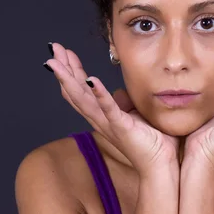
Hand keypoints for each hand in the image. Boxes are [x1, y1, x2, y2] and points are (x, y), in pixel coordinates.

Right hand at [44, 43, 179, 176]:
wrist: (160, 165)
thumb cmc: (151, 143)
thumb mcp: (135, 115)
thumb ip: (125, 104)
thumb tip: (121, 93)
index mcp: (103, 116)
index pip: (82, 89)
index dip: (72, 70)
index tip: (64, 53)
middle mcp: (100, 120)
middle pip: (76, 91)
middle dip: (64, 69)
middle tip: (53, 48)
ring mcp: (109, 124)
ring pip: (83, 99)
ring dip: (70, 79)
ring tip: (58, 62)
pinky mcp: (122, 127)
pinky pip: (108, 109)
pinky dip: (100, 94)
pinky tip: (92, 80)